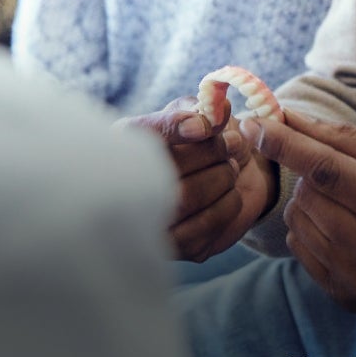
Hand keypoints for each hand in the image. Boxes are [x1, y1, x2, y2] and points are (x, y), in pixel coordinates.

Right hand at [120, 97, 276, 262]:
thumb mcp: (200, 114)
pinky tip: (231, 193)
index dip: (173, 127)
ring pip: (185, 199)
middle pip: (166, 168)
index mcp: (126, 142)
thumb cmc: (202, 141)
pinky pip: (204, 227)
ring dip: (221, 178)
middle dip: (209, 153)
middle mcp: (124, 183)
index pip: (140, 133)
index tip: (204, 126)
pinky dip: (227, 204)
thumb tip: (218, 110)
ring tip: (232, 167)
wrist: (223, 180)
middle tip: (231, 144)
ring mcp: (145, 220)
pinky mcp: (172, 247)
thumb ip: (206, 109)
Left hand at [242, 110, 355, 310]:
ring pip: (299, 222)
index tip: (256, 121)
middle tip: (342, 166)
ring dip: (309, 199)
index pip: (327, 172)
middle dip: (310, 170)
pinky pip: (302, 250)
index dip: (286, 144)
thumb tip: (288, 120)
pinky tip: (344, 222)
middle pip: (309, 196)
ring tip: (348, 195)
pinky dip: (311, 227)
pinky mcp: (351, 298)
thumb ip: (345, 138)